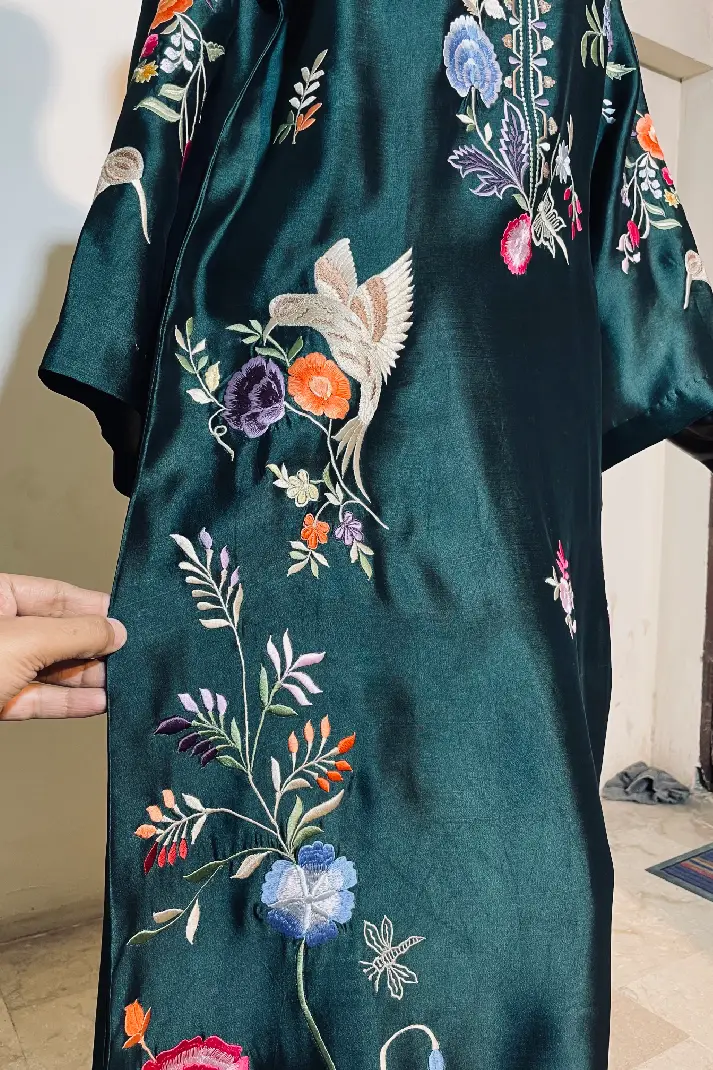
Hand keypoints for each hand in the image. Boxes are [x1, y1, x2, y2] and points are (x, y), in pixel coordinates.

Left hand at [0, 574, 126, 719]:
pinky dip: (68, 702)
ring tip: (122, 682)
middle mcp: (1, 629)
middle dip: (95, 648)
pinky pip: (39, 698)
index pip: (55, 596)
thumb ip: (77, 634)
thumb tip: (115, 631)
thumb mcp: (27, 641)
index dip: (93, 608)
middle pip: (57, 634)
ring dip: (88, 679)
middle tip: (130, 655)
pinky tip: (98, 702)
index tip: (126, 620)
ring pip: (52, 669)